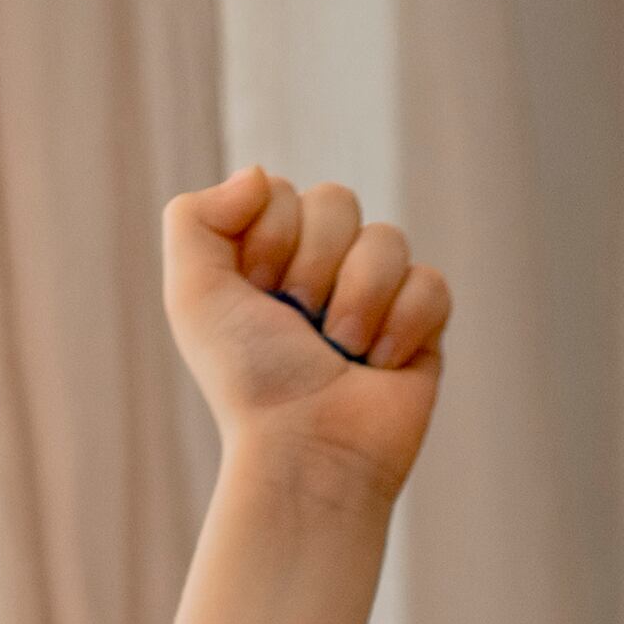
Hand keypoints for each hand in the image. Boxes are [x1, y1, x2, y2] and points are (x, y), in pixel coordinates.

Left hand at [160, 166, 450, 504]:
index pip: (282, 191)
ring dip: (358, 300)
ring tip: (340, 352)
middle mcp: (319, 269)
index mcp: (265, 257)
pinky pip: (431, 282)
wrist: (307, 450)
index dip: (271, 238)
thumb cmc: (249, 380)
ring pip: (388, 239)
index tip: (258, 295)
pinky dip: (402, 326)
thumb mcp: (192, 292)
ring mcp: (374, 295)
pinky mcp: (422, 326)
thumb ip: (195, 214)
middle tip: (300, 324)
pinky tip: (379, 366)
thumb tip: (260, 174)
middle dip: (315, 265)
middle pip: (338, 201)